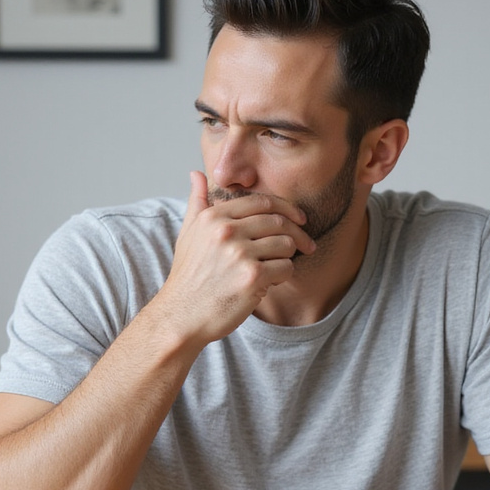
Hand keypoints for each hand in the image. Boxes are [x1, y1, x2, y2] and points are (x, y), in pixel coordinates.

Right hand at [156, 171, 315, 343]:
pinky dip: (283, 276)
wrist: (181, 316)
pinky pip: (286, 268)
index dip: (287, 209)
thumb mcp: (188, 234)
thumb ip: (197, 202)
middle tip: (308, 244)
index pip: (263, 202)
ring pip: (286, 244)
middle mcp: (226, 230)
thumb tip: (196, 173)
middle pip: (279, 221)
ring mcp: (240, 253)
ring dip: (287, 257)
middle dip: (298, 233)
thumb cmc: (188, 277)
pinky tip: (269, 283)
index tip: (300, 219)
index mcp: (214, 216)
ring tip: (275, 268)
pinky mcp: (253, 277)